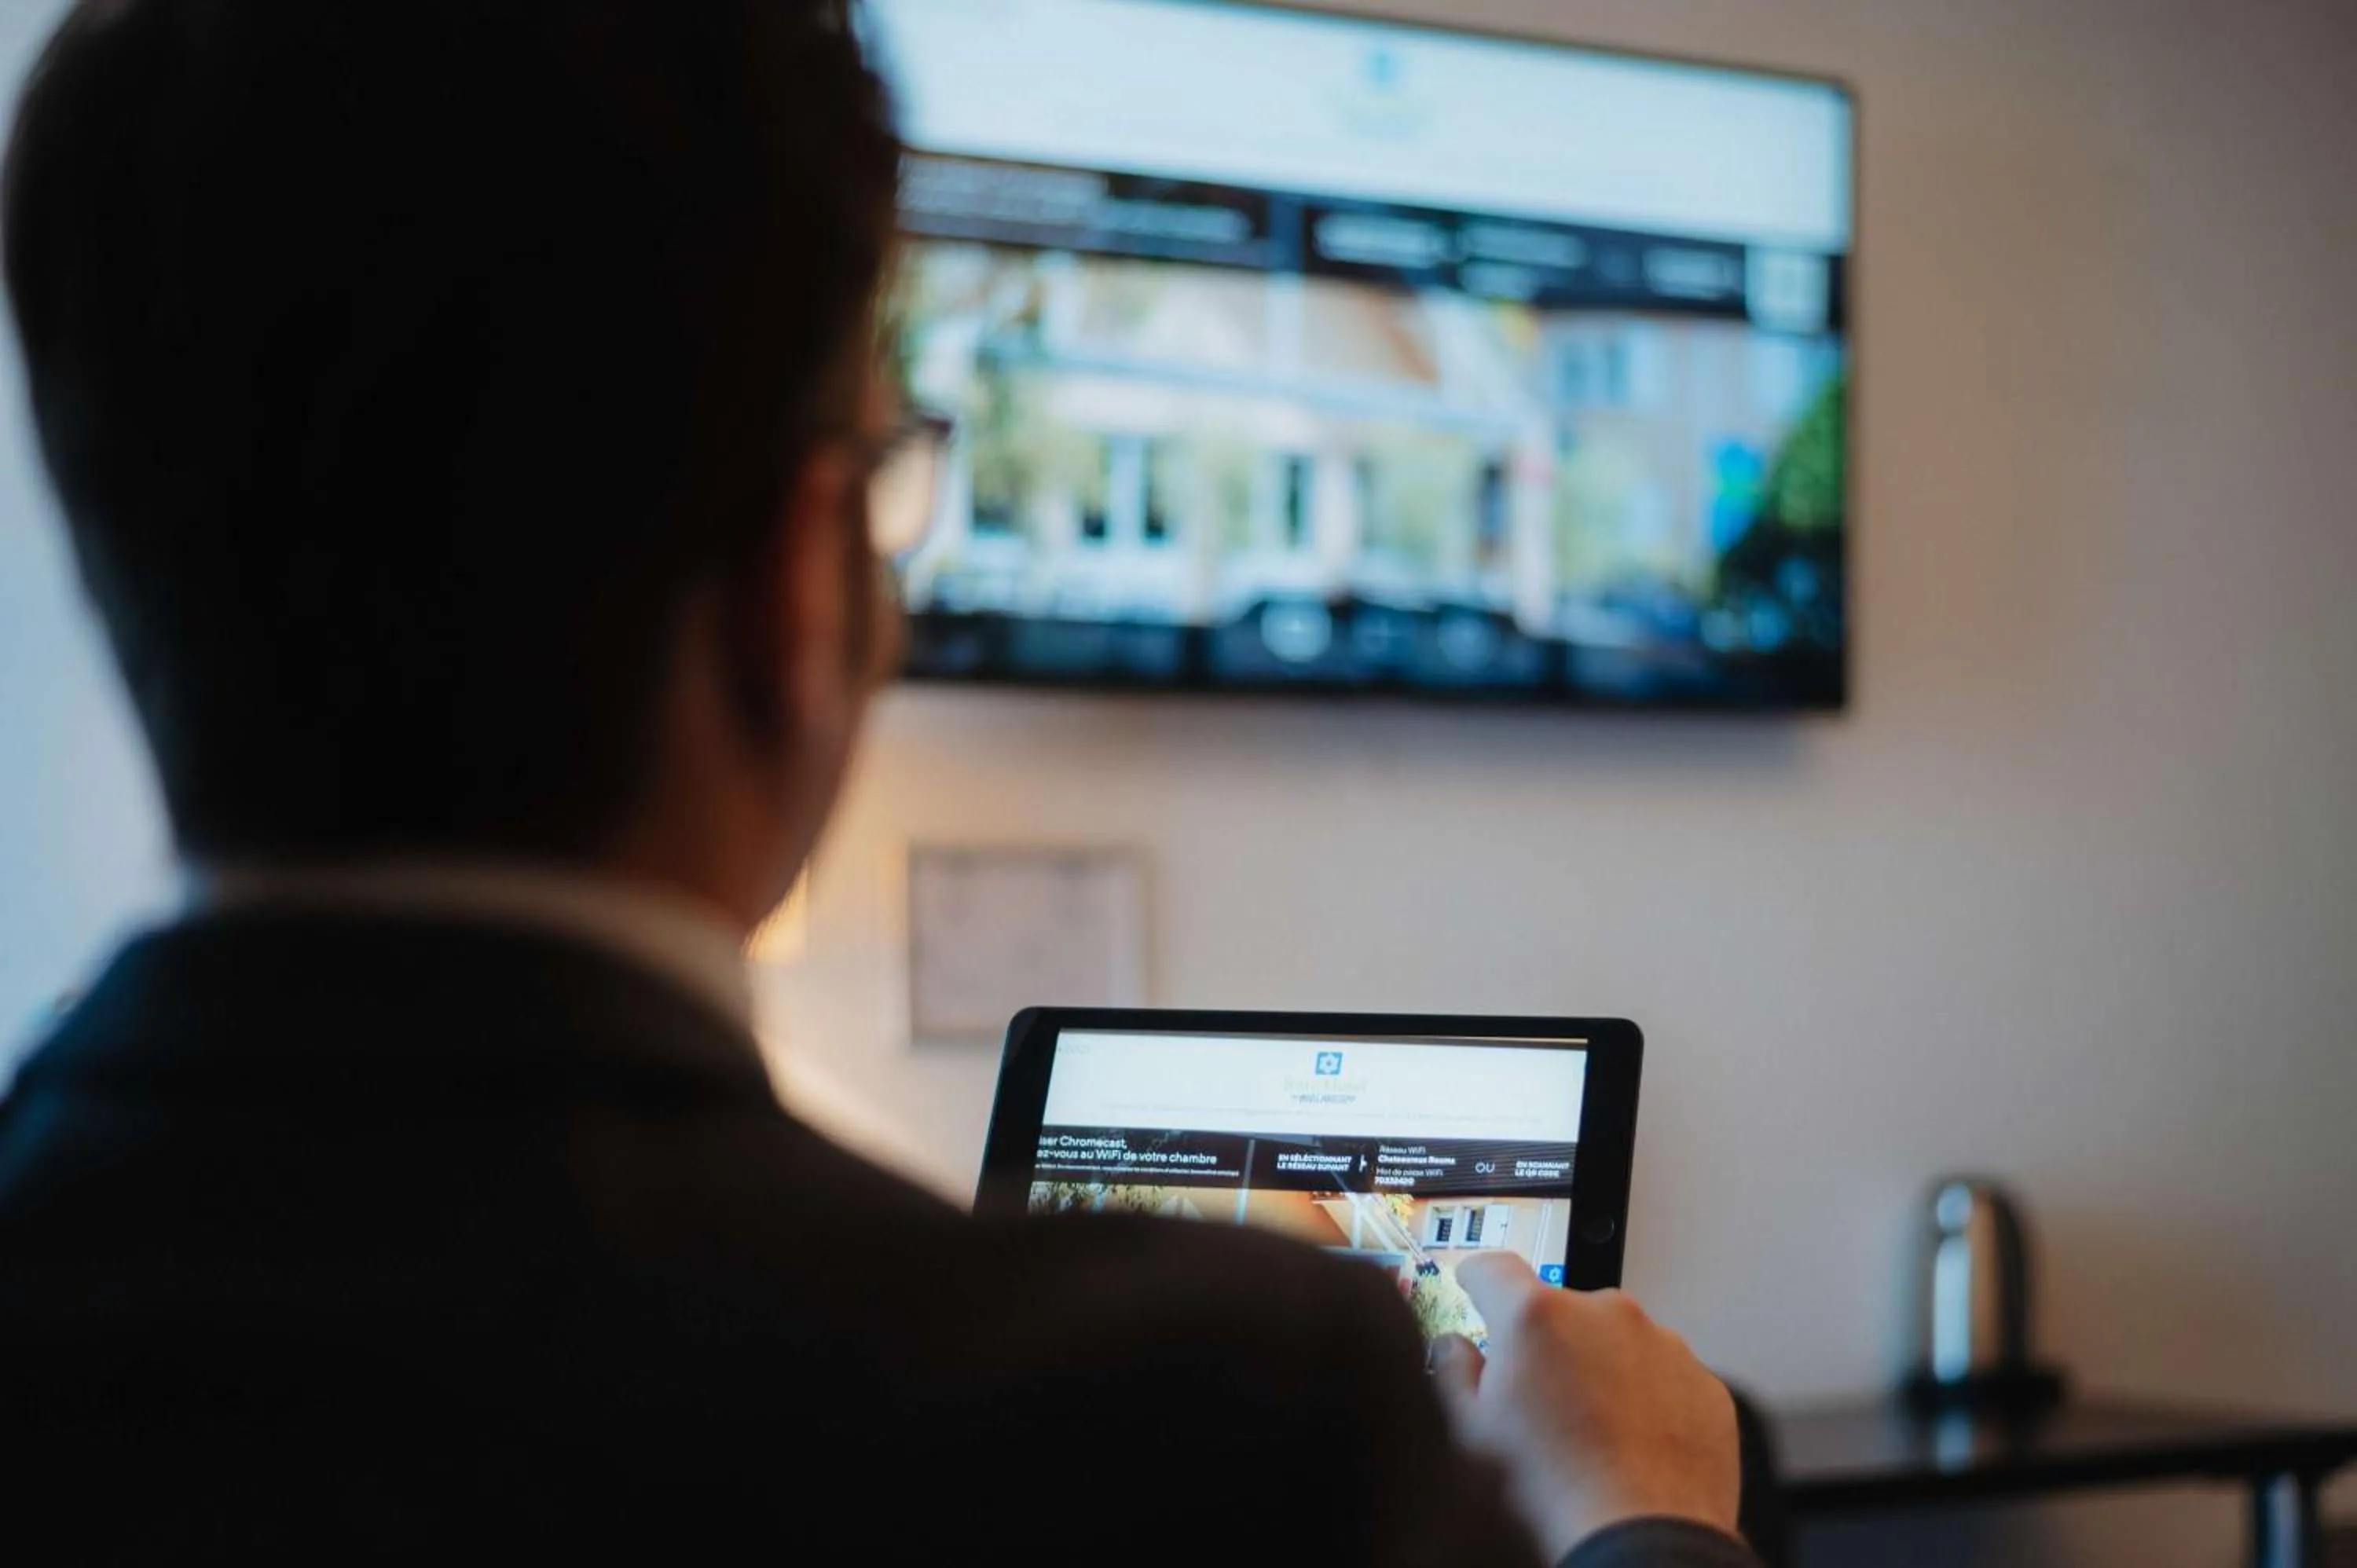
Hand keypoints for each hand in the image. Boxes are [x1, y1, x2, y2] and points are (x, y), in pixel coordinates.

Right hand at [1431, 1254, 1739, 1560]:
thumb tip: (1456, 1350)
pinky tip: (1627, 1448)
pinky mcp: (1703, 1385)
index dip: (1478, 1278)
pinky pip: (1662, 1378)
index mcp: (1536, 1317)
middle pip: (1560, 1310)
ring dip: (1598, 1372)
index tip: (1477, 1285)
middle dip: (1546, 1345)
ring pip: (1615, 1343)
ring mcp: (1662, 1346)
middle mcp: (1605, 1315)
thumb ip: (1454, 1371)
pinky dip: (1645, 1401)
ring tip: (1588, 1437)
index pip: (1495, 1269)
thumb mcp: (1468, 1433)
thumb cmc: (1552, 1495)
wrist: (1640, 1541)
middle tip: (1536, 1403)